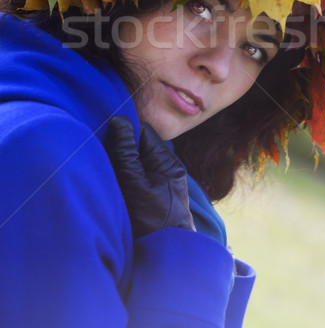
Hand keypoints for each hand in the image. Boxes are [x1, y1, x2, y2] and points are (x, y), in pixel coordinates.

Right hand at [105, 115, 194, 238]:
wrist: (162, 262)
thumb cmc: (149, 222)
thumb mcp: (133, 182)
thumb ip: (125, 151)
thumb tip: (119, 120)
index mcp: (168, 163)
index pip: (144, 132)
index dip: (124, 130)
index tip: (104, 134)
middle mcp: (166, 172)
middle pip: (139, 148)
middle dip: (120, 147)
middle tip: (99, 151)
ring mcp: (160, 187)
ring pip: (135, 164)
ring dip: (119, 164)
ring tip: (102, 168)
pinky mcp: (152, 201)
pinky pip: (135, 179)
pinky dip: (122, 178)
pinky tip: (110, 184)